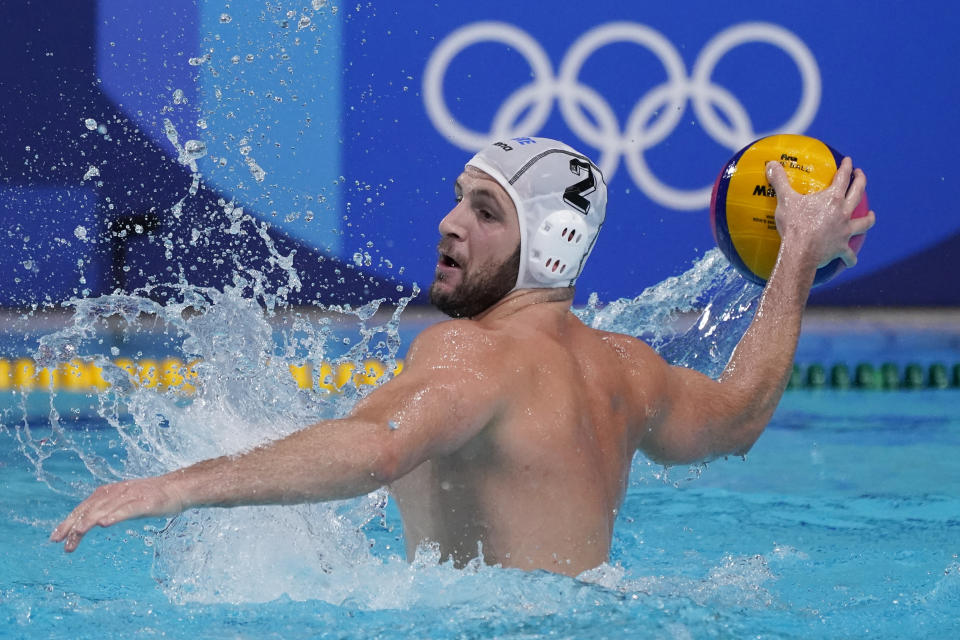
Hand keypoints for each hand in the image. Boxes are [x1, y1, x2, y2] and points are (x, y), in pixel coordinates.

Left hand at [50, 476, 184, 551]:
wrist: (179, 487)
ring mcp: (132, 496)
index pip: (85, 507)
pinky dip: (115, 515)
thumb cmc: (154, 496)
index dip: (69, 520)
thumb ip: (112, 508)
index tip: (56, 537)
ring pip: (106, 508)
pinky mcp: (145, 502)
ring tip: (76, 533)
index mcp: (112, 491)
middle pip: (90, 508)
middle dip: (73, 524)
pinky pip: (127, 509)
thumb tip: (95, 521)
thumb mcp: (128, 500)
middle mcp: (118, 492)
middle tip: (58, 540)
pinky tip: (104, 523)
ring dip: (89, 520)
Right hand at [767, 157, 875, 267]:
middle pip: (858, 193)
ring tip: (870, 215)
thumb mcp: (785, 200)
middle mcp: (843, 212)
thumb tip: (771, 164)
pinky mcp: (841, 248)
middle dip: (861, 181)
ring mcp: (845, 231)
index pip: (843, 177)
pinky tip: (851, 260)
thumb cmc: (794, 225)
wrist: (801, 252)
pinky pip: (849, 254)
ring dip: (869, 218)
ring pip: (863, 223)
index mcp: (832, 199)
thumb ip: (780, 181)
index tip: (849, 161)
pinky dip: (850, 258)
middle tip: (860, 175)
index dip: (846, 167)